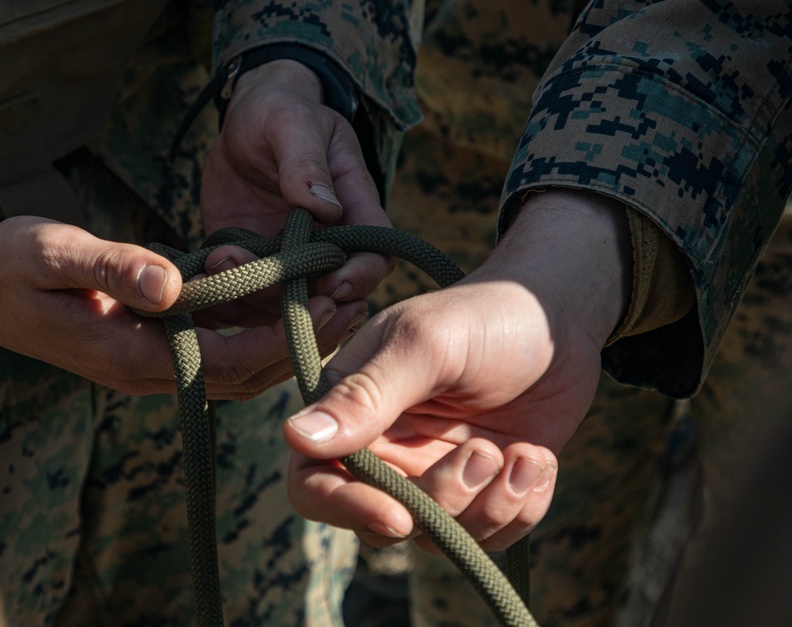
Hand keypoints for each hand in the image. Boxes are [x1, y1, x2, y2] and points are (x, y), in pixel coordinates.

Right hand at [0, 216, 367, 399]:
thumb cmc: (9, 267)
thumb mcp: (52, 253)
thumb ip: (112, 267)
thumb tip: (169, 282)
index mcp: (130, 354)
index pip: (224, 359)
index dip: (277, 337)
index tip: (323, 306)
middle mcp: (147, 369)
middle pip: (242, 371)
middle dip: (296, 342)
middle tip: (348, 303)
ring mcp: (149, 361)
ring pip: (234, 363)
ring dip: (282, 336)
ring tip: (331, 299)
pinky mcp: (149, 343)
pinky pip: (213, 345)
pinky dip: (250, 325)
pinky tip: (277, 292)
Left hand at [200, 59, 393, 327]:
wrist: (245, 121)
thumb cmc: (282, 111)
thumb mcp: (293, 123)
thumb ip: (306, 163)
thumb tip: (324, 207)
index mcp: (354, 208)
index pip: (374, 255)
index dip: (360, 277)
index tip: (332, 283)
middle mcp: (326, 242)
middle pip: (329, 292)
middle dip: (297, 298)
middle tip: (257, 276)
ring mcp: (288, 257)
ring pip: (283, 301)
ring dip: (253, 294)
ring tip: (222, 260)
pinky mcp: (251, 261)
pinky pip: (244, 292)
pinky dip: (227, 291)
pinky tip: (205, 269)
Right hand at [284, 191, 632, 550]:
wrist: (558, 317)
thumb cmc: (484, 316)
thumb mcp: (426, 347)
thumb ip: (365, 395)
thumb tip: (295, 438)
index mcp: (350, 410)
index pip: (314, 481)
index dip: (344, 508)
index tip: (400, 516)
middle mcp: (384, 450)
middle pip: (381, 520)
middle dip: (441, 502)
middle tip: (484, 453)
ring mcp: (434, 474)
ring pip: (439, 536)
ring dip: (490, 505)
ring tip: (524, 453)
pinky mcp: (482, 491)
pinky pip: (490, 536)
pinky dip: (521, 508)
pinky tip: (536, 458)